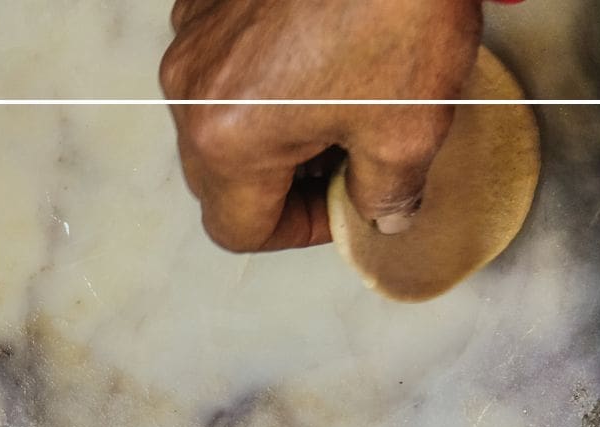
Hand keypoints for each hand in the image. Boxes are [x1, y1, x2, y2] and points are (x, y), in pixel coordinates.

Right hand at [160, 0, 483, 250]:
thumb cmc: (394, 8)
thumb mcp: (408, 132)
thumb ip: (387, 197)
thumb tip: (382, 216)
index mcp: (227, 140)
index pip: (239, 230)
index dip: (298, 232)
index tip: (341, 207)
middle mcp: (191, 90)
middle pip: (220, 179)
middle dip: (282, 184)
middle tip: (346, 163)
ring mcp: (193, 38)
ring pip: (218, 123)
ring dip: (273, 133)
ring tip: (338, 107)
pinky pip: (223, 66)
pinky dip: (265, 80)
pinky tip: (321, 60)